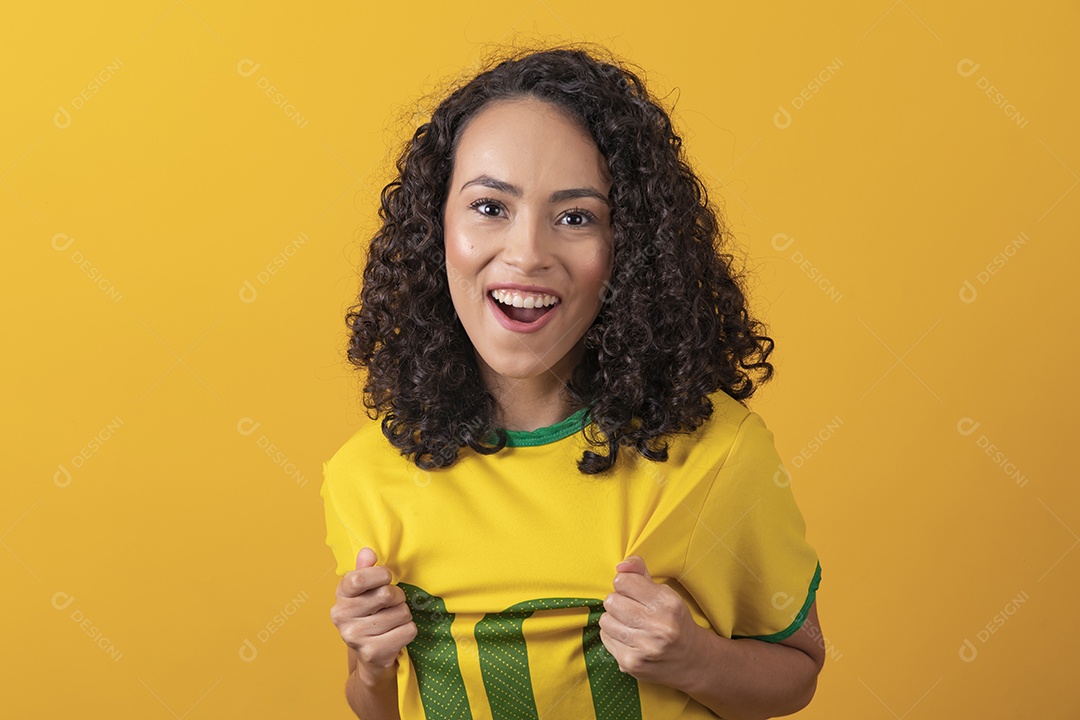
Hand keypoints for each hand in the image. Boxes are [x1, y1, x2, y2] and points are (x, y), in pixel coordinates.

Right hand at [330, 546, 416, 679]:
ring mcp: (356, 637)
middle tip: (392, 603)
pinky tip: (396, 634)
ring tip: (392, 620)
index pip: (359, 578)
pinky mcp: (373, 652)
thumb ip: (365, 569)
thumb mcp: (364, 590)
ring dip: (403, 614)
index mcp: (340, 597)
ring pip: (401, 613)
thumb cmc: (370, 614)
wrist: (370, 654)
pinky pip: (408, 630)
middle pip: (386, 594)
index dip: (381, 575)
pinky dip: (408, 630)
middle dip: (398, 596)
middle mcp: (342, 617)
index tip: (385, 578)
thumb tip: (367, 552)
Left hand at [598, 555, 701, 686]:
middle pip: (611, 601)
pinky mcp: (632, 663)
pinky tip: (629, 639)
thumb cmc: (674, 621)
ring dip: (614, 620)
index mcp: (667, 603)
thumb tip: (621, 566)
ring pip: (605, 620)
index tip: (632, 591)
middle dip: (618, 602)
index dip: (625, 584)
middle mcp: (658, 625)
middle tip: (631, 609)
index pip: (623, 581)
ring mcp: (644, 646)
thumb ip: (640, 573)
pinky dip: (613, 636)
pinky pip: (605, 638)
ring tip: (630, 624)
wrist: (691, 660)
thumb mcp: (665, 593)